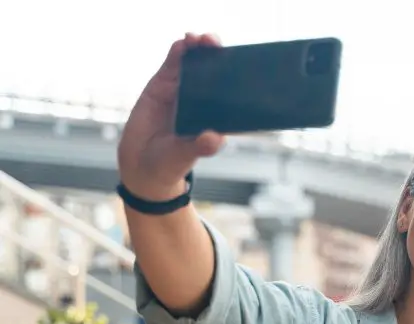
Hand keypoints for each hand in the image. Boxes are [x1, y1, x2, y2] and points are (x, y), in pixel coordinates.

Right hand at [117, 33, 225, 200]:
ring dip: (199, 48)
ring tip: (201, 39)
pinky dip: (178, 51)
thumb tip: (216, 139)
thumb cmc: (171, 162)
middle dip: (218, 55)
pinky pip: (172, 63)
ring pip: (194, 63)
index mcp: (215, 115)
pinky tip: (183, 42)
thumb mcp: (185, 155)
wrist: (142, 164)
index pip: (231, 92)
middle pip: (215, 72)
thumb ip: (200, 147)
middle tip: (216, 45)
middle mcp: (202, 100)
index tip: (242, 63)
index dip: (237, 75)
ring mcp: (183, 90)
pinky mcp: (163, 85)